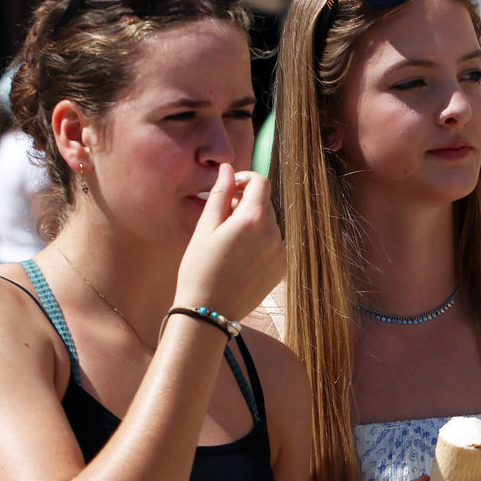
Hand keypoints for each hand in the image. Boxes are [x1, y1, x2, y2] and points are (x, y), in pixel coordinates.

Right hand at [175, 164, 284, 320]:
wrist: (208, 311)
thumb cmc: (199, 268)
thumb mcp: (205, 227)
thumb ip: (220, 194)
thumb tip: (228, 168)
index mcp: (253, 219)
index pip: (260, 182)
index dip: (244, 179)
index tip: (229, 189)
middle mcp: (273, 234)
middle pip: (265, 203)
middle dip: (246, 203)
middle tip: (222, 218)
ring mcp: (280, 252)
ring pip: (269, 224)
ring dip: (253, 224)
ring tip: (229, 242)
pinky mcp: (281, 268)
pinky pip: (273, 244)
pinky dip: (260, 243)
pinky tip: (239, 258)